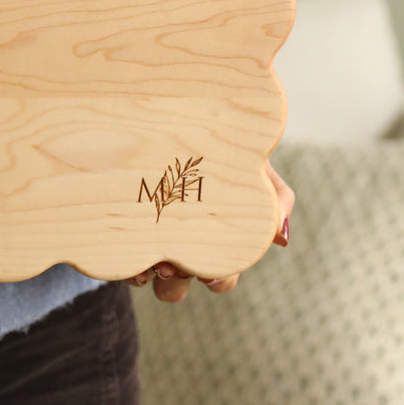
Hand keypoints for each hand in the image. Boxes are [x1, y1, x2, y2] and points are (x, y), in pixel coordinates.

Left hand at [126, 159, 294, 302]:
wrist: (174, 118)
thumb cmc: (222, 147)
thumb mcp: (253, 165)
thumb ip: (275, 196)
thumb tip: (281, 238)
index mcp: (214, 240)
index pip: (222, 275)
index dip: (218, 280)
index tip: (209, 274)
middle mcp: (181, 245)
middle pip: (180, 285)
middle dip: (178, 282)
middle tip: (173, 267)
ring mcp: (150, 239)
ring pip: (149, 277)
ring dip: (152, 276)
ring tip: (151, 259)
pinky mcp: (122, 230)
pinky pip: (123, 261)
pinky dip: (128, 264)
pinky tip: (130, 254)